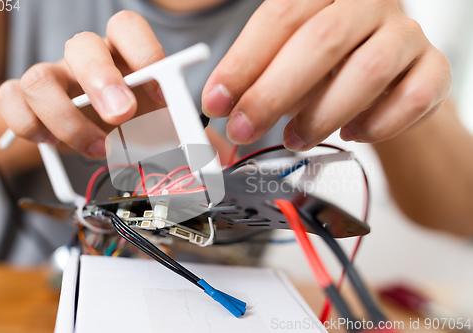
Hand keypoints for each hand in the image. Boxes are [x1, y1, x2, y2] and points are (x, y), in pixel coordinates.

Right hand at [0, 11, 164, 157]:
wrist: (103, 141)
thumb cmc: (136, 128)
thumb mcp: (162, 127)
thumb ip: (177, 127)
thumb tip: (205, 149)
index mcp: (122, 55)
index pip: (126, 27)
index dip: (144, 53)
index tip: (163, 95)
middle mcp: (86, 60)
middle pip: (80, 44)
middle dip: (101, 81)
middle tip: (123, 116)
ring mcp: (54, 77)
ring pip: (38, 77)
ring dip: (67, 118)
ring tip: (98, 147)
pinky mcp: (26, 99)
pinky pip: (12, 98)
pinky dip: (29, 124)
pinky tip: (52, 142)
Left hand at [202, 0, 451, 150]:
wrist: (385, 75)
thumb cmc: (328, 66)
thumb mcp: (285, 62)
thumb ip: (255, 77)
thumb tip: (221, 103)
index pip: (280, 16)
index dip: (243, 63)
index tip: (216, 101)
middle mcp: (368, 4)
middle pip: (321, 40)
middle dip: (274, 93)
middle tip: (244, 128)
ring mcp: (405, 33)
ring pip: (368, 70)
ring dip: (322, 116)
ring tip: (295, 139)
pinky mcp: (432, 68)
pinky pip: (413, 97)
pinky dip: (376, 125)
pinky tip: (352, 133)